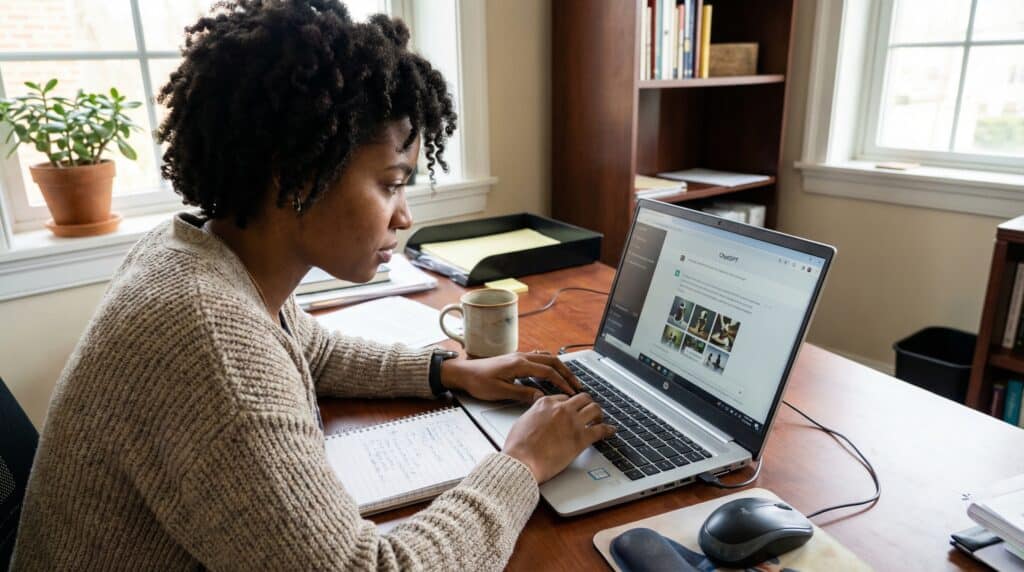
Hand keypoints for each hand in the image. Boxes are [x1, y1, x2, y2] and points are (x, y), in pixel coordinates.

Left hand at [440, 351, 581, 402]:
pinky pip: (538, 358)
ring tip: (568, 379)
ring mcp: (518, 356)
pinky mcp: (514, 359)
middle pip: (551, 361)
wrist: (462, 373)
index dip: (562, 382)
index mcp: (519, 364)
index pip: (548, 371)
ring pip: (546, 358)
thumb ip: (522, 393)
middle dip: (566, 373)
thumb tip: (541, 397)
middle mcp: (521, 357)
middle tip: (577, 385)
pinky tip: (550, 370)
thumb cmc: (478, 382)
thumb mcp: (500, 391)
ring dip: (559, 367)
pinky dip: (548, 364)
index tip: (572, 392)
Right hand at [502, 393, 615, 482]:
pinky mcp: (581, 438)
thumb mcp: (522, 421)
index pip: (564, 398)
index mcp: (546, 404)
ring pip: (594, 409)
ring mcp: (573, 422)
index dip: (569, 404)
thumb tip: (537, 413)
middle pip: (582, 399)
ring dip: (598, 413)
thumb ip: (534, 414)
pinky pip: (600, 430)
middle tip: (588, 411)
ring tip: (599, 419)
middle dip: (586, 404)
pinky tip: (610, 430)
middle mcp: (561, 409)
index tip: (572, 409)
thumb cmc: (518, 446)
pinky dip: (608, 429)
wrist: (522, 460)